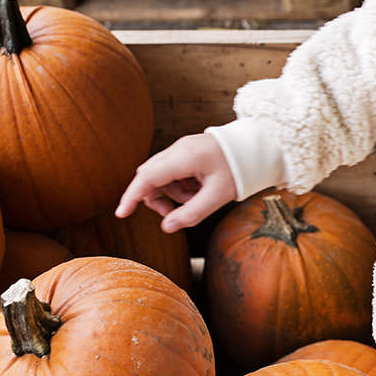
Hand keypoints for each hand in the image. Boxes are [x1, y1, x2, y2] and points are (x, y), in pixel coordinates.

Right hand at [115, 133, 236, 231]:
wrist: (254, 148)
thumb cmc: (239, 170)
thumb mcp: (218, 196)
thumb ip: (192, 213)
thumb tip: (167, 227)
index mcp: (185, 157)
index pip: (148, 177)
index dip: (132, 196)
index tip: (121, 213)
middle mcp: (178, 149)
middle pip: (149, 176)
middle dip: (157, 198)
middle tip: (176, 213)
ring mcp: (180, 149)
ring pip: (161, 176)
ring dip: (173, 193)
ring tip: (199, 197)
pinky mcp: (185, 152)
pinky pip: (172, 172)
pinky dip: (180, 186)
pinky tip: (199, 188)